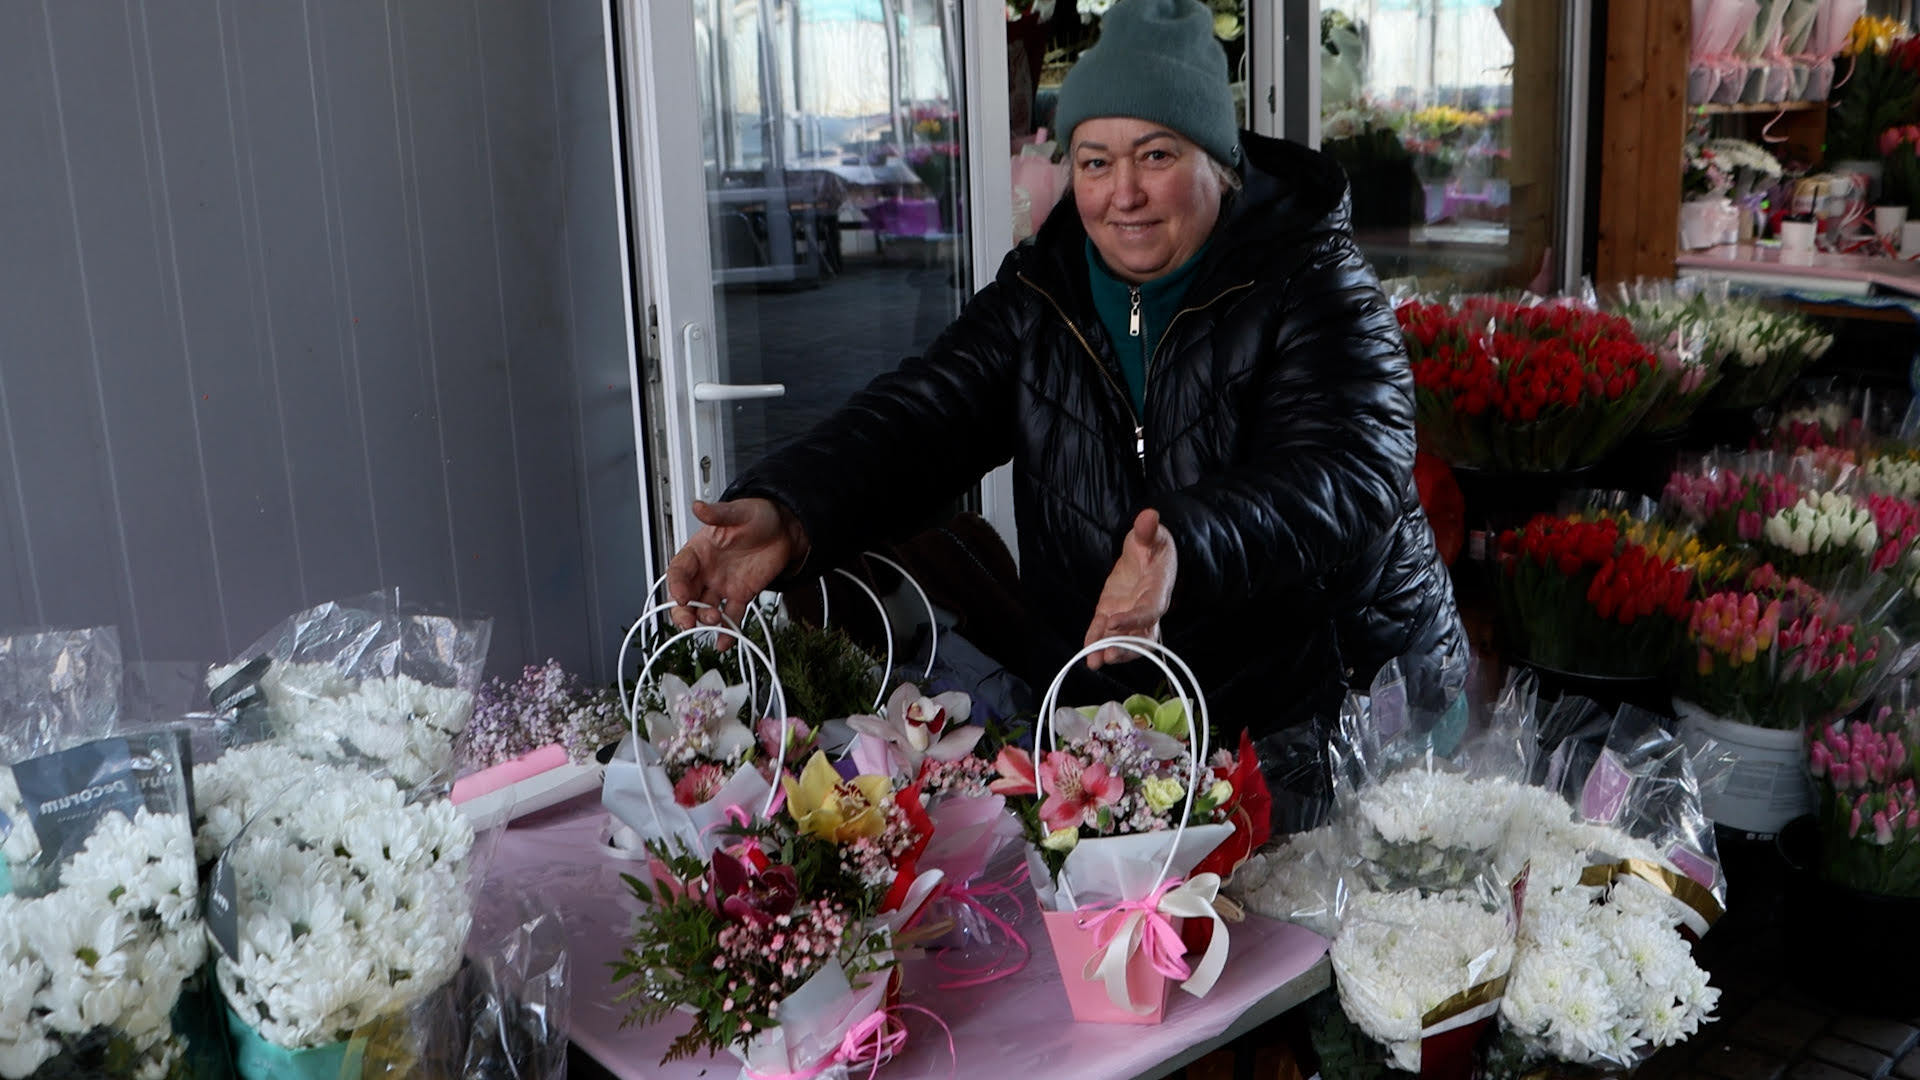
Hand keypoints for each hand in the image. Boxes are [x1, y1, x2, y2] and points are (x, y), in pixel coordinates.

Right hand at [665, 498, 808, 645]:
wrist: (786, 527)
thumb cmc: (758, 516)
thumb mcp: (738, 512)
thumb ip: (718, 514)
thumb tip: (699, 507)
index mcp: (699, 551)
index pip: (679, 571)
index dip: (677, 584)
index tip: (681, 596)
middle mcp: (707, 571)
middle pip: (686, 596)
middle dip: (684, 612)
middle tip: (688, 622)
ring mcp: (723, 585)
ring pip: (705, 609)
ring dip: (706, 620)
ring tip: (715, 621)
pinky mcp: (741, 595)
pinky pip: (731, 616)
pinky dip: (728, 631)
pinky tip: (725, 642)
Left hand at [1084, 509, 1176, 669]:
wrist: (1146, 552)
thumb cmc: (1153, 544)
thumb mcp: (1152, 534)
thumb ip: (1149, 530)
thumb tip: (1149, 516)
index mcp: (1158, 590)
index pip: (1150, 610)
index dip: (1134, 619)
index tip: (1114, 621)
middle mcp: (1146, 608)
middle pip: (1141, 636)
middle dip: (1125, 648)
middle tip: (1108, 656)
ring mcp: (1128, 613)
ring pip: (1124, 639)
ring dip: (1109, 650)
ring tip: (1093, 662)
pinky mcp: (1112, 612)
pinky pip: (1104, 630)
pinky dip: (1095, 639)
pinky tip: (1085, 648)